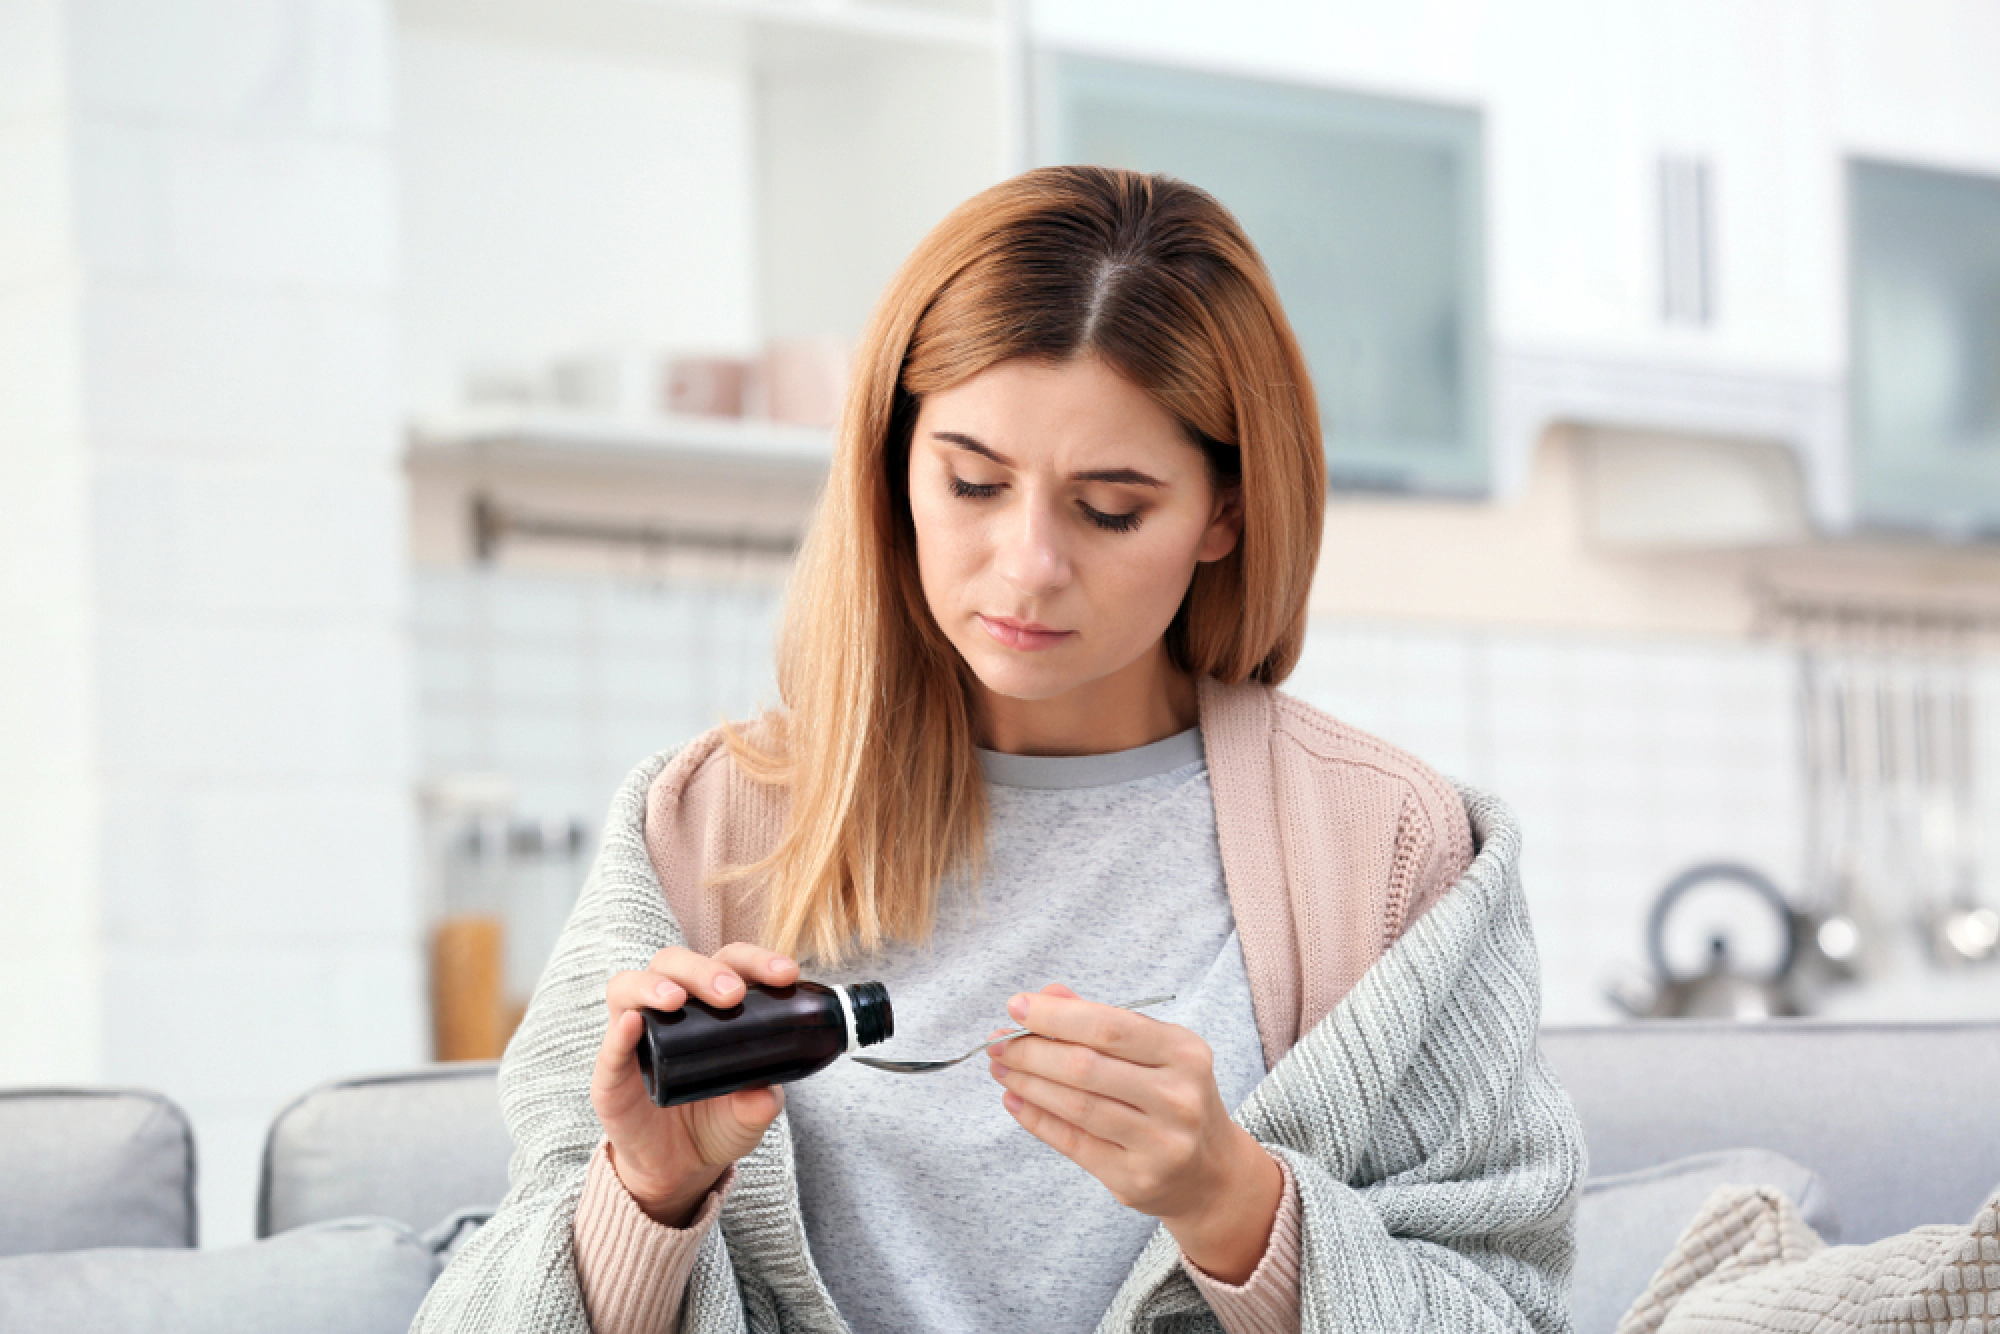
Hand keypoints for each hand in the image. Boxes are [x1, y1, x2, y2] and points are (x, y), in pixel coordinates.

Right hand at [591, 943, 796, 1226]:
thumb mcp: (749, 1114)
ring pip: (630, 986)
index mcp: (710, 1004)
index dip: (756, 960)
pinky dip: (619, 1031)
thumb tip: (764, 1095)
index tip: (786, 975)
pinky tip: (633, 1023)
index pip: (728, 963)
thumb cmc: (717, 1122)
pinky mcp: (611, 1072)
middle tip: (732, 994)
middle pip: (676, 963)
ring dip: (654, 984)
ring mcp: (636, 1036)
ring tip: (676, 999)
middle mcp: (670, 1009)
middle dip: (705, 970)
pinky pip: (609, 1045)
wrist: (680, 1168)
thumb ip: (760, 1103)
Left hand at [989, 984, 1283, 1283]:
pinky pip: (1073, 1143)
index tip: (1015, 1007)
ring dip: (1028, 1084)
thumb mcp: (1155, 1052)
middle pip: (1086, 1067)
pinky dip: (1036, 1119)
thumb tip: (1047, 994)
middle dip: (1031, 1051)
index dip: (1056, 1015)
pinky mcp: (1136, 1179)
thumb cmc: (1173, 1098)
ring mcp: (1160, 1143)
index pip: (1109, 1026)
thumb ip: (1102, 1021)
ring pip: (1076, 1106)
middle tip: (997, 1044)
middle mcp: (1177, 1098)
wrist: (1212, 1173)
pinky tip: (1014, 1101)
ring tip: (1001, 1069)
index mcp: (1184, 1053)